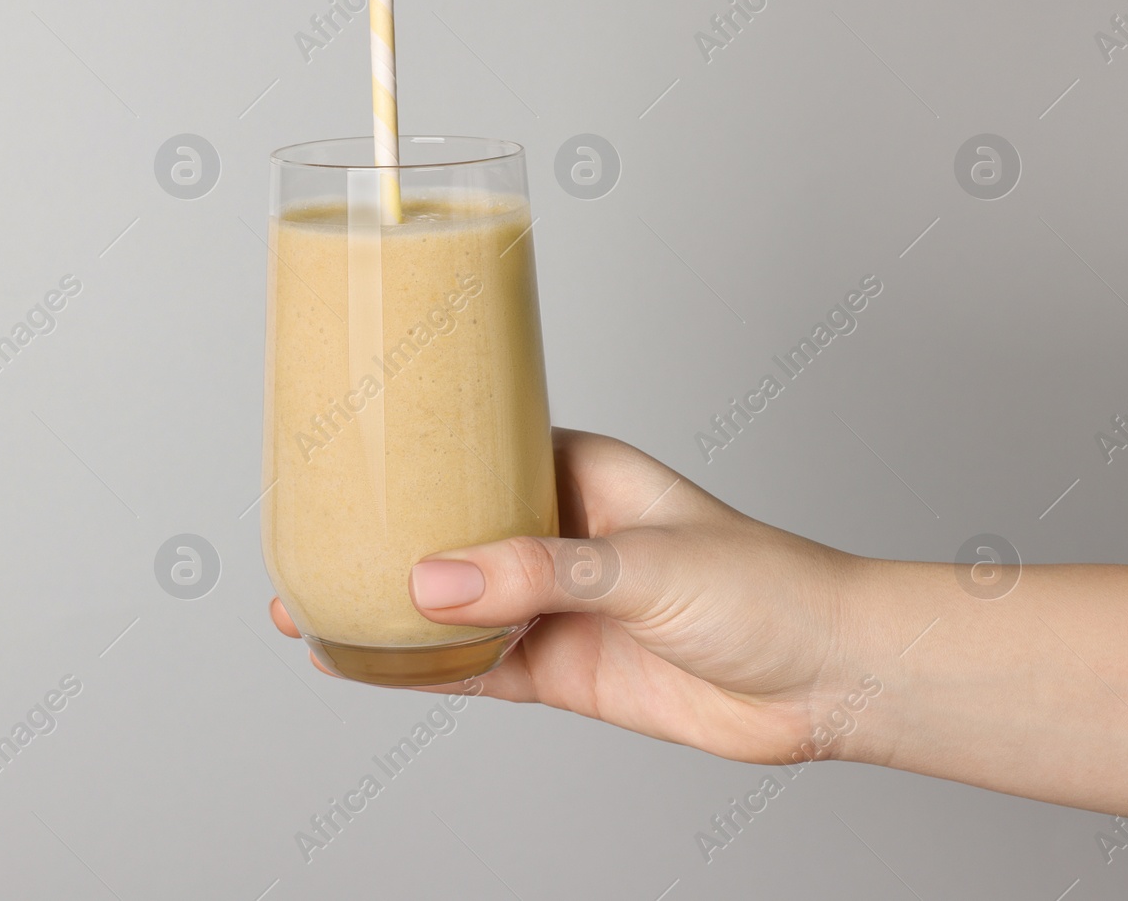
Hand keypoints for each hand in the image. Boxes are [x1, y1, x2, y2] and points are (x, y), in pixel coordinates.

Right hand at [269, 427, 874, 765]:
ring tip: (303, 604)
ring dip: (382, 607)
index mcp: (577, 473)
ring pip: (449, 603)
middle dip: (378, 535)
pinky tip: (362, 665)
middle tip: (299, 538)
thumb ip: (538, 573)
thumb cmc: (767, 586)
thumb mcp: (646, 563)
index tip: (340, 447)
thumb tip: (431, 582)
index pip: (474, 447)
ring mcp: (555, 604)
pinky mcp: (560, 669)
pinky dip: (417, 669)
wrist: (828, 680)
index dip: (408, 449)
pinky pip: (472, 668)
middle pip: (447, 528)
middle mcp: (556, 534)